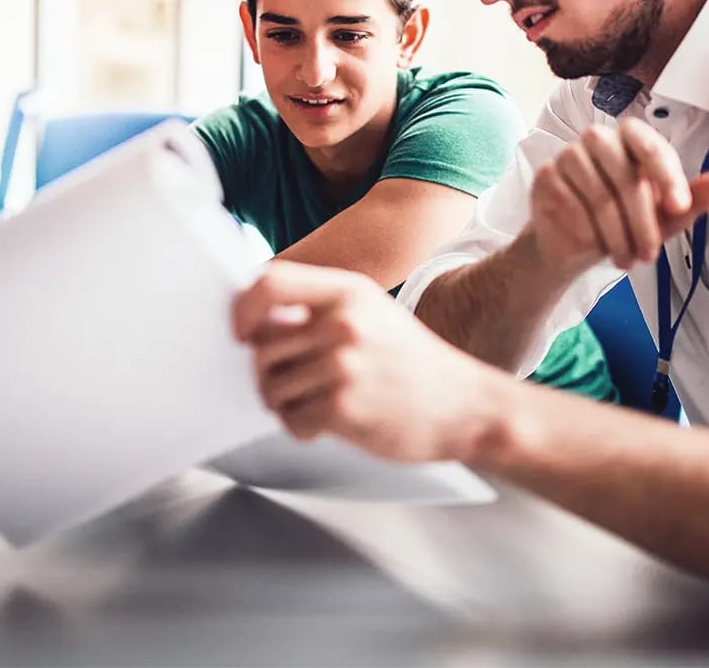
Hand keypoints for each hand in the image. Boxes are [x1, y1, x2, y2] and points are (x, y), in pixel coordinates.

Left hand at [231, 261, 506, 463]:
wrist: (468, 407)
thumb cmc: (412, 363)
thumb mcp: (372, 314)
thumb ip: (319, 310)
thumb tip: (255, 319)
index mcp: (348, 292)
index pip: (268, 282)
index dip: (242, 308)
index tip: (240, 332)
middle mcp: (344, 323)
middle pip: (261, 345)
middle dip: (265, 372)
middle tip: (287, 386)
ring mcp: (344, 365)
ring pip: (270, 386)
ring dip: (282, 403)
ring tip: (311, 405)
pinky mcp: (344, 408)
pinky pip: (292, 419)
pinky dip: (301, 427)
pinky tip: (325, 424)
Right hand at [528, 119, 708, 272]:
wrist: (573, 244)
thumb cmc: (622, 222)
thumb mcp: (663, 217)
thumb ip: (691, 200)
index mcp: (631, 140)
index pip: (649, 145)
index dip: (666, 176)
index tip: (679, 208)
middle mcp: (598, 140)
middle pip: (625, 177)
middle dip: (642, 222)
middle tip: (649, 253)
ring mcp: (568, 156)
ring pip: (599, 197)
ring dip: (616, 235)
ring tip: (627, 258)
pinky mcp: (545, 177)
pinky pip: (571, 206)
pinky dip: (587, 232)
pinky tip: (594, 244)